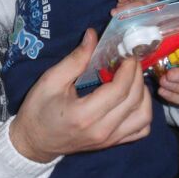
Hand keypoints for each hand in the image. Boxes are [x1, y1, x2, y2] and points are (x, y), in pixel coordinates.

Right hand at [10, 29, 152, 162]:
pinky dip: (143, 112)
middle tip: (129, 60)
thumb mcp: (50, 80)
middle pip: (134, 99)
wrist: (35, 142)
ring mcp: (109, 140)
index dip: (128, 68)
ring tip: (132, 79)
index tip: (127, 53)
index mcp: (84, 114)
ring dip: (143, 93)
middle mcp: (101, 130)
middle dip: (137, 75)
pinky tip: (133, 99)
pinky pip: (141, 130)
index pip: (119, 90)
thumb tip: (93, 35)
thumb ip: (75, 59)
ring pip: (143, 116)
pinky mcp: (113, 143)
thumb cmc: (38, 110)